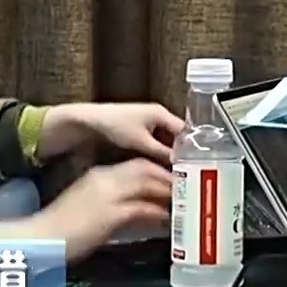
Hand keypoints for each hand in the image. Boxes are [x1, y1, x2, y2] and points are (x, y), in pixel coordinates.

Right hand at [0, 158, 171, 260]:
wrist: (39, 240)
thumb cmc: (61, 230)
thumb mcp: (89, 209)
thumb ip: (115, 206)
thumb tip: (141, 211)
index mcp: (99, 176)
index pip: (136, 164)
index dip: (158, 170)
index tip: (173, 179)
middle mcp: (105, 180)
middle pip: (146, 169)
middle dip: (168, 178)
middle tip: (185, 190)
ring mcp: (108, 195)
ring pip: (147, 184)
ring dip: (167, 193)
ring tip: (182, 204)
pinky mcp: (110, 213)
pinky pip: (143, 208)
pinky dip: (158, 214)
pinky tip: (167, 221)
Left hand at [37, 103, 184, 162]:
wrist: (89, 121)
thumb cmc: (115, 125)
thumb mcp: (141, 142)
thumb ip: (162, 152)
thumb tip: (179, 165)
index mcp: (162, 113)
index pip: (185, 131)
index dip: (192, 148)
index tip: (196, 165)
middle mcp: (158, 116)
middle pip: (177, 137)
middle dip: (181, 153)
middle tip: (187, 172)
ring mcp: (148, 122)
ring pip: (167, 141)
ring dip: (169, 154)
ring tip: (175, 172)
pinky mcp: (139, 130)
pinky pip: (156, 142)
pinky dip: (159, 153)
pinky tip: (159, 166)